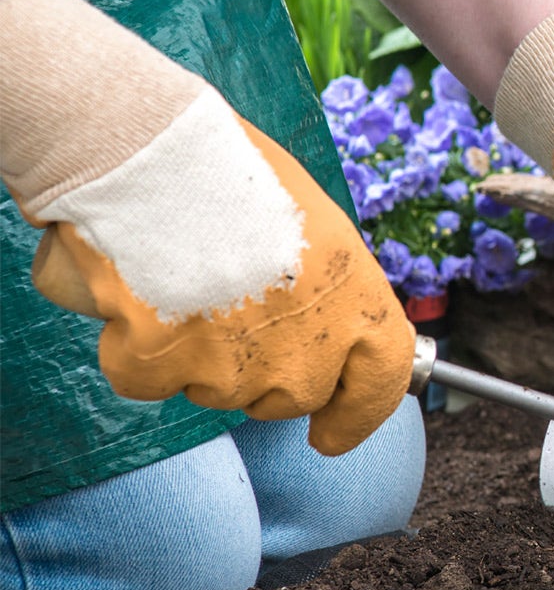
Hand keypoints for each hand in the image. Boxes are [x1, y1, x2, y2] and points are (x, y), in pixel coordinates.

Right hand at [0, 0, 412, 454]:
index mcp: (355, 302)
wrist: (154, 155)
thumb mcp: (314, 224)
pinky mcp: (163, 369)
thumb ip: (322, 287)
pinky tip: (139, 293)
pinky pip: (149, 378)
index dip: (358, 414)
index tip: (333, 434)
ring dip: (198, 351)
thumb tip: (309, 317)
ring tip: (184, 277)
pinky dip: (136, 347)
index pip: (380, 383)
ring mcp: (234, 367)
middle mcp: (306, 348)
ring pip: (215, 389)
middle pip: (287, 395)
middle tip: (231, 305)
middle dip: (259, 367)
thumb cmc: (236, 170)